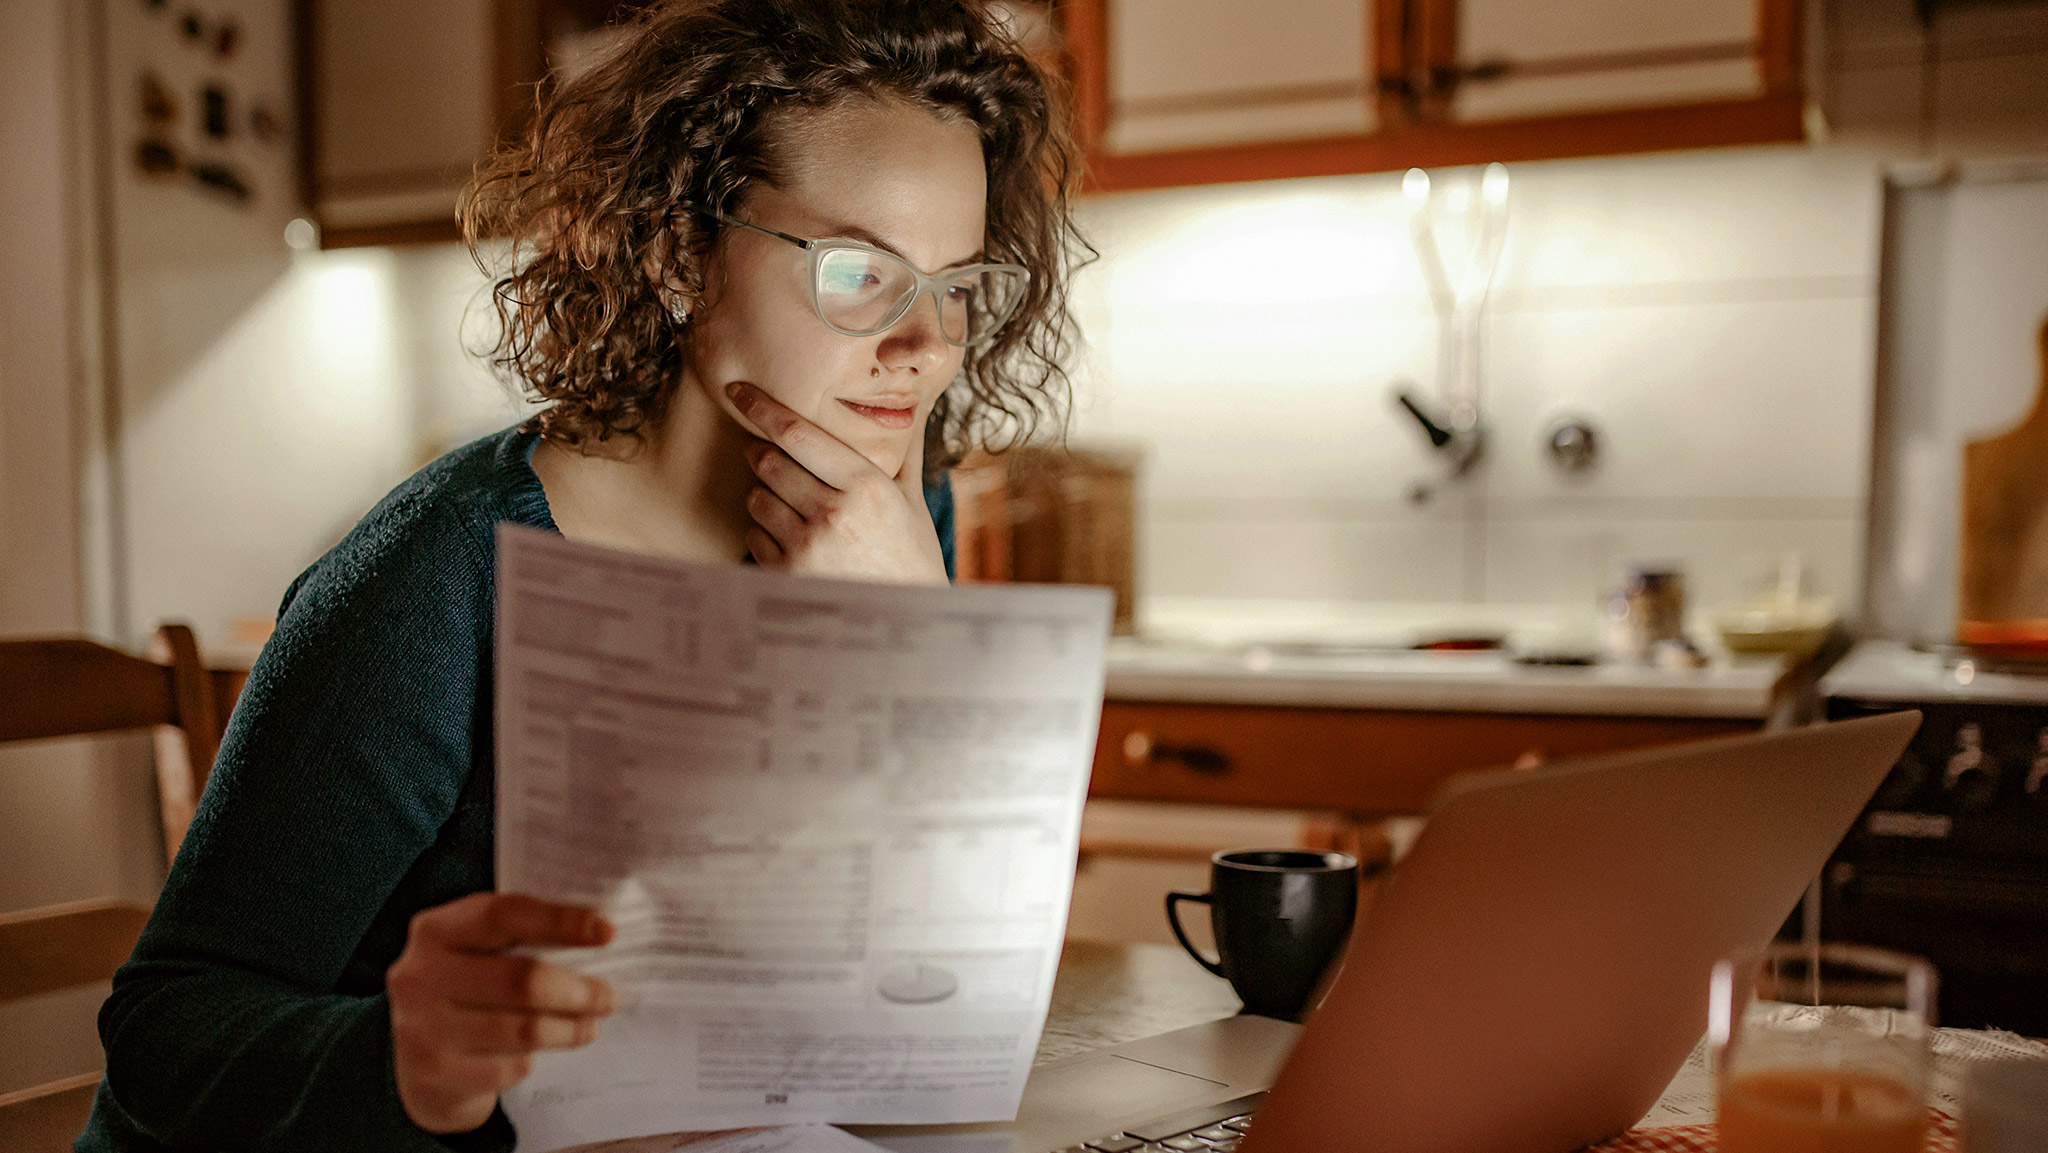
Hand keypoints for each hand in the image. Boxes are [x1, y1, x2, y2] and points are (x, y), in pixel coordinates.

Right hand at [387, 892, 616, 1134]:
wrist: (414, 1064)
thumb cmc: (465, 991)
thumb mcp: (474, 952)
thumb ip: (519, 938)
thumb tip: (600, 936)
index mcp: (435, 931)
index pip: (503, 915)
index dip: (560, 921)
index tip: (607, 932)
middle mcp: (420, 976)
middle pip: (522, 979)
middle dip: (579, 990)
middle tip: (610, 997)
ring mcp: (423, 1028)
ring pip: (524, 1029)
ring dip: (570, 1028)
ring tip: (591, 1025)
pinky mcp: (436, 1074)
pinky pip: (509, 1066)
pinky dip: (536, 1058)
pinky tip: (544, 1051)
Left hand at [727, 382, 947, 585]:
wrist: (909, 622)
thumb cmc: (911, 558)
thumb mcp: (913, 502)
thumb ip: (904, 452)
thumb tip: (916, 404)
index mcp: (866, 486)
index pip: (798, 434)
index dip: (763, 408)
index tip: (740, 392)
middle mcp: (833, 513)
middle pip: (768, 462)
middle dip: (759, 451)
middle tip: (763, 450)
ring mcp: (806, 547)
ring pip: (756, 499)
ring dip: (763, 494)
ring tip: (789, 504)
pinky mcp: (786, 576)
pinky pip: (754, 537)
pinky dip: (764, 531)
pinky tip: (792, 539)